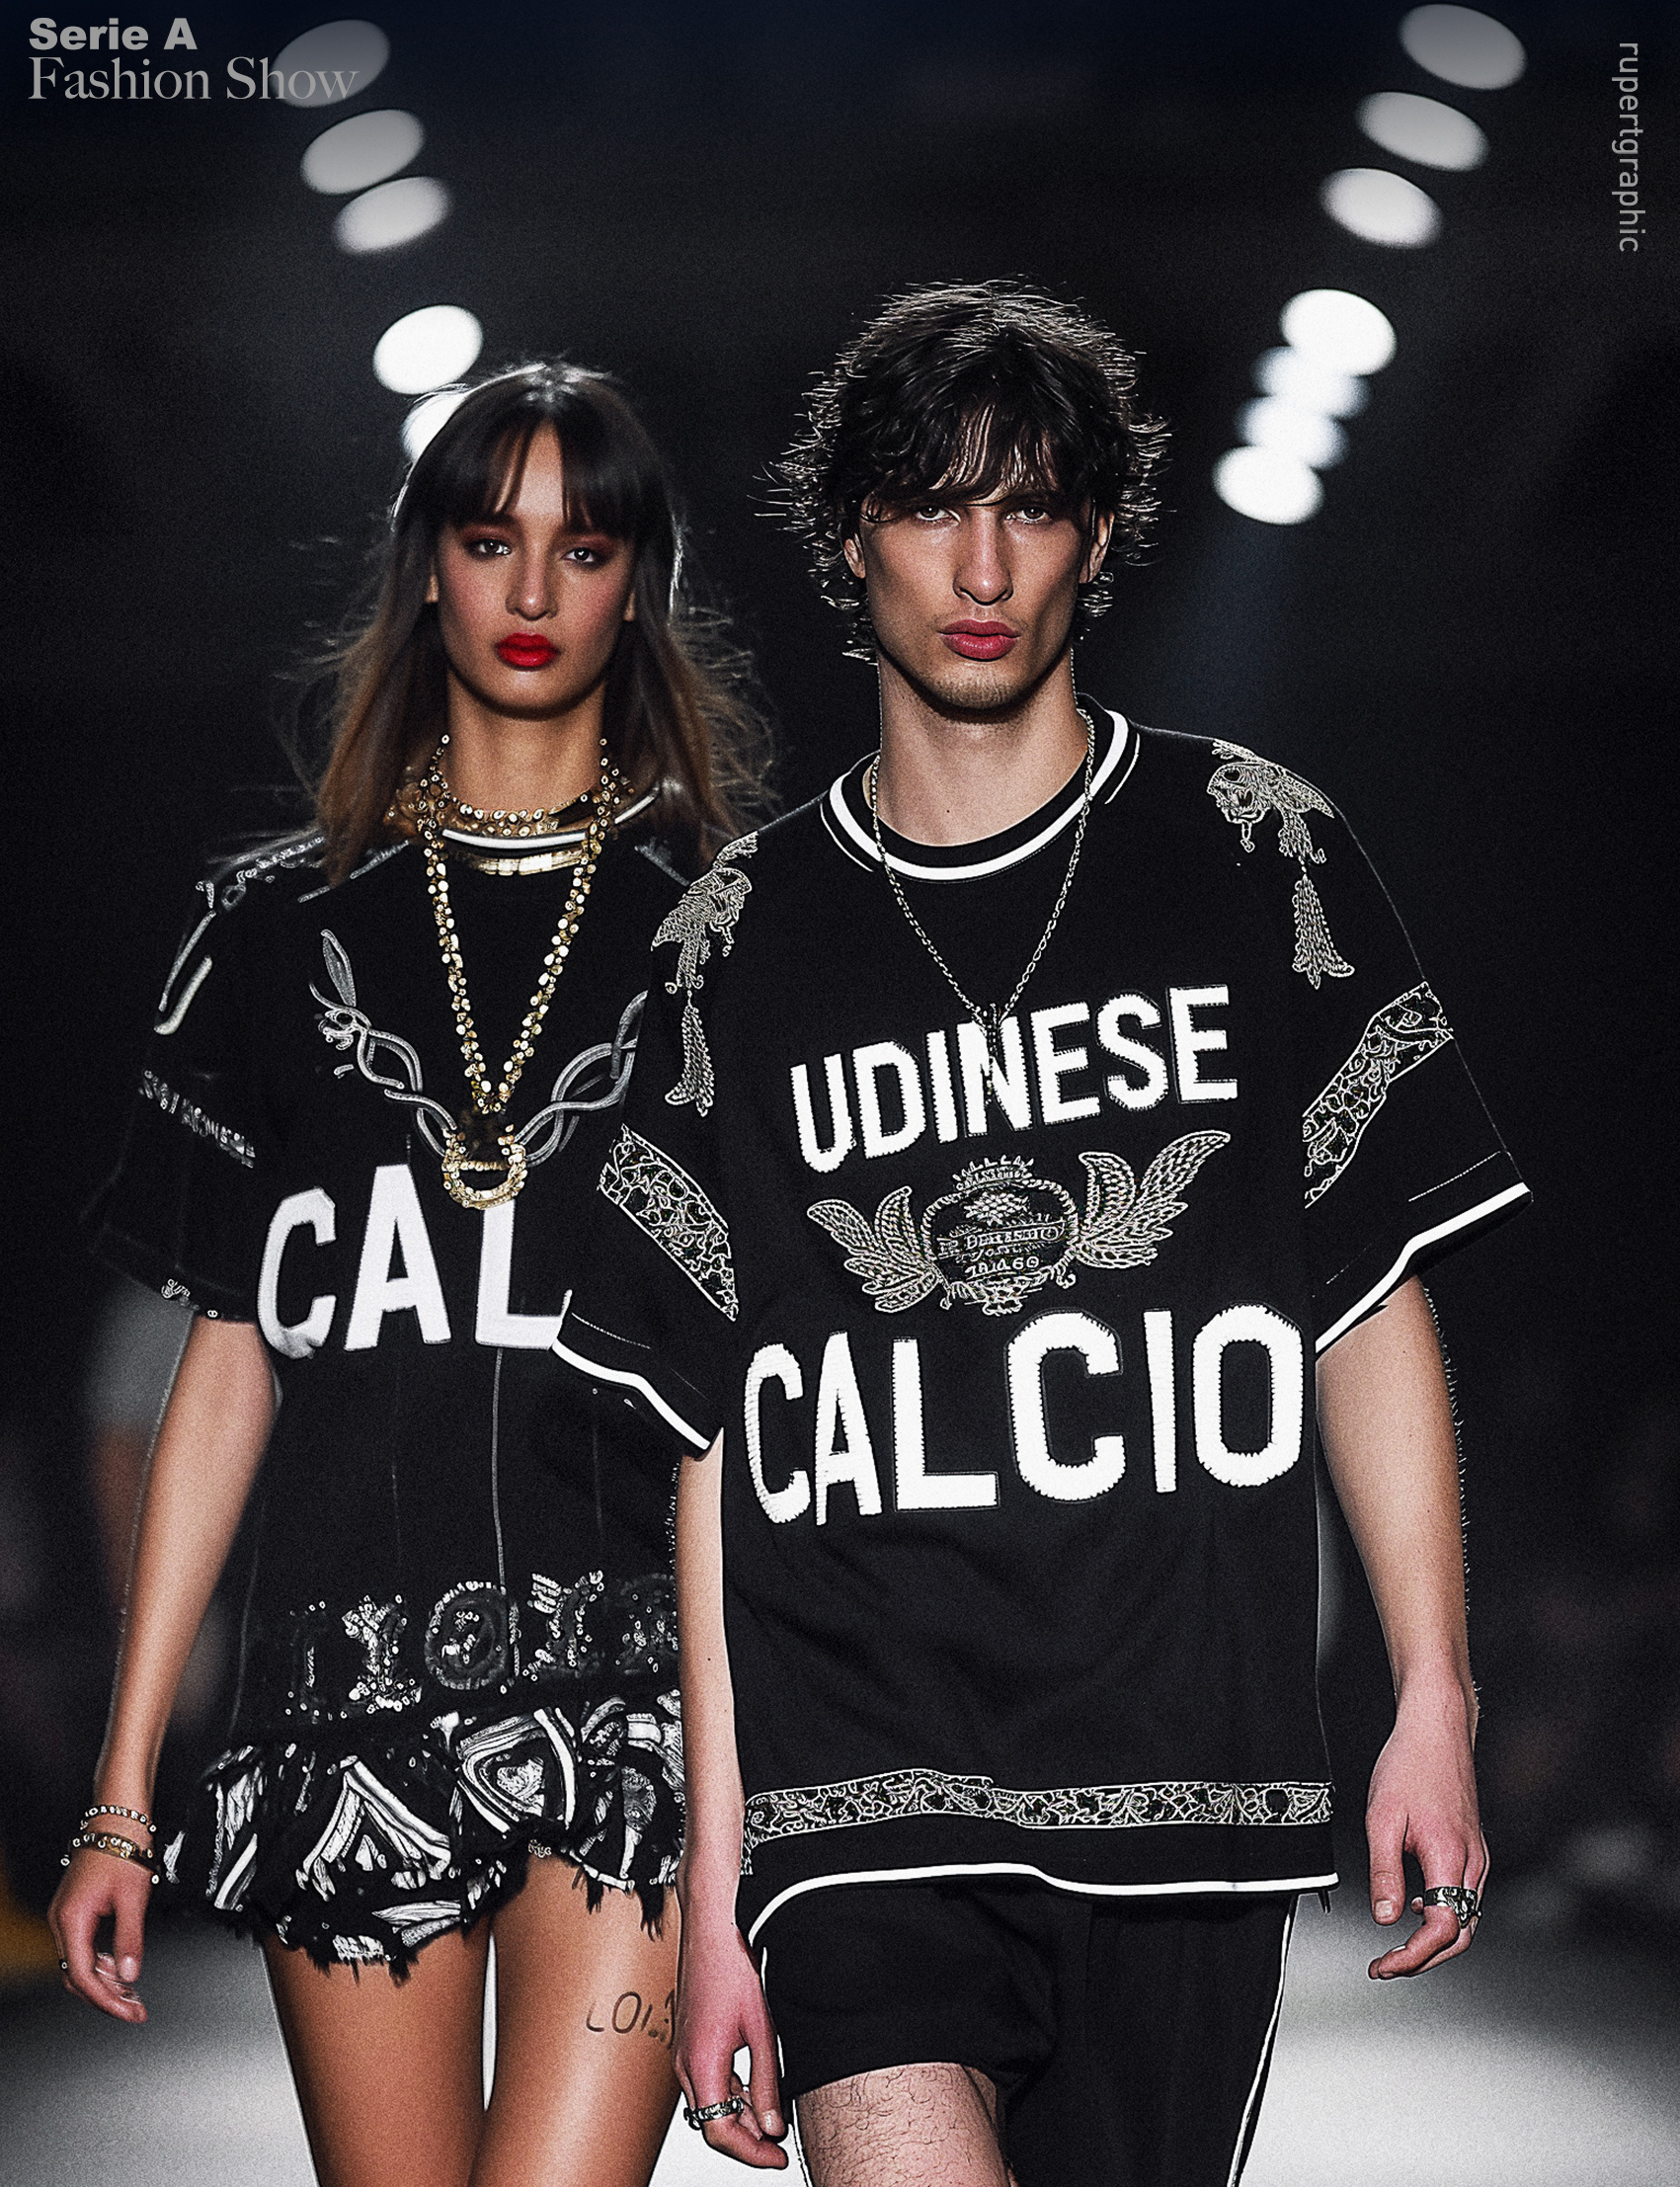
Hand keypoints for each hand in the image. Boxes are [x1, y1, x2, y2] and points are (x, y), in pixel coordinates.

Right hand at [48, 1835, 154, 2023]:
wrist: (118, 1817)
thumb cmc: (123, 1847)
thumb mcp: (134, 1897)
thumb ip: (130, 1939)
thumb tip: (131, 1974)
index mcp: (72, 1919)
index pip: (83, 1976)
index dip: (107, 2000)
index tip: (129, 2011)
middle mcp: (63, 1920)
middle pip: (77, 1976)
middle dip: (106, 1996)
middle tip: (134, 2008)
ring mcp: (67, 1915)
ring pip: (79, 1964)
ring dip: (104, 1981)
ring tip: (131, 1992)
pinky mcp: (77, 1910)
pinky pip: (83, 1948)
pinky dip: (101, 1963)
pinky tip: (120, 1966)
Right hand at [674, 1910, 786, 2167]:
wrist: (711, 1931)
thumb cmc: (733, 1969)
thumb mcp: (762, 2031)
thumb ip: (766, 2084)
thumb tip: (771, 2127)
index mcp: (702, 2065)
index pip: (720, 2132)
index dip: (750, 2153)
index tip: (776, 2157)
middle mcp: (685, 2065)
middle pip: (711, 2124)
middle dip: (745, 2140)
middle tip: (777, 2145)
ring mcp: (683, 2055)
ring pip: (707, 2106)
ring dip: (737, 2118)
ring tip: (770, 2117)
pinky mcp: (688, 2045)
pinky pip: (704, 2085)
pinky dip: (728, 2096)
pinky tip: (751, 2091)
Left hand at [1365, 1685, 1487, 1979]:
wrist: (1437, 1729)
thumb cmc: (1410, 1764)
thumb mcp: (1382, 1818)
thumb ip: (1384, 1873)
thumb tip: (1386, 1919)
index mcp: (1450, 1858)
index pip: (1441, 1930)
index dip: (1413, 1957)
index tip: (1384, 1965)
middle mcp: (1472, 1862)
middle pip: (1460, 1934)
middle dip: (1423, 1959)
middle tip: (1387, 1965)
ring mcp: (1477, 1856)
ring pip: (1465, 1918)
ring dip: (1433, 1940)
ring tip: (1395, 1945)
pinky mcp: (1473, 1849)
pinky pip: (1464, 1896)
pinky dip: (1442, 1914)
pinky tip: (1416, 1906)